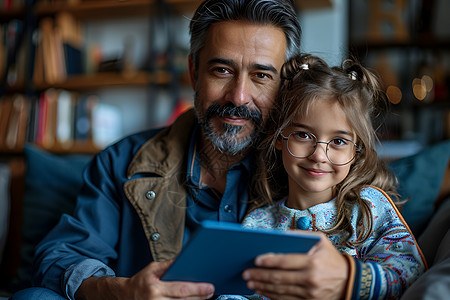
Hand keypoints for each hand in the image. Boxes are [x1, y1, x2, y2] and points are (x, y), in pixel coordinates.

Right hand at [76, 260, 214, 299]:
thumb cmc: (140, 281)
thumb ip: (168, 265)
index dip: (198, 289)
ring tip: (204, 297)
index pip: (181, 289)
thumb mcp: (152, 268)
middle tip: (211, 292)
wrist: (125, 295)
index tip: (209, 287)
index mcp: (155, 289)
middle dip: (200, 297)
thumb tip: (183, 258)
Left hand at [242, 233, 347, 299]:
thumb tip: (280, 234)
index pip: (286, 261)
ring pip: (280, 291)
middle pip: (279, 278)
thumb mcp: (321, 241)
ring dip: (262, 287)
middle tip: (246, 273)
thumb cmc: (331, 258)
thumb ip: (301, 235)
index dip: (269, 261)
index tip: (256, 260)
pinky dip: (271, 296)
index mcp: (313, 262)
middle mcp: (311, 279)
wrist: (349, 282)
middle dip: (260, 275)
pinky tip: (262, 291)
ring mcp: (310, 294)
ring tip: (250, 282)